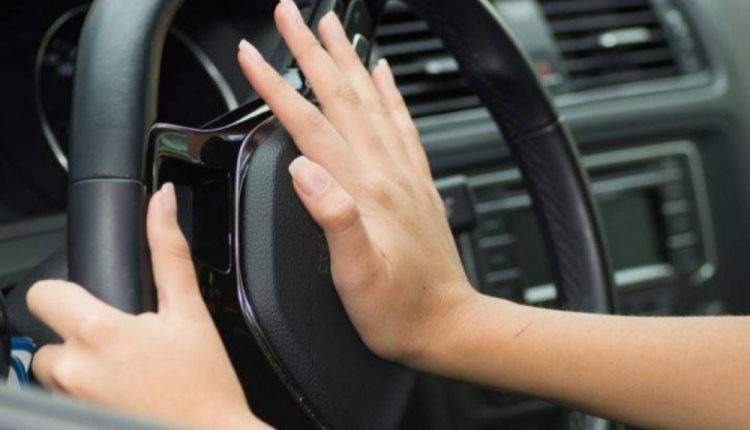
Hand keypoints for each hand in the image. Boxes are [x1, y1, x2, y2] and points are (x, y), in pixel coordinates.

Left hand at [27, 184, 267, 429]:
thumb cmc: (205, 385)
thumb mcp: (190, 311)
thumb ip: (169, 251)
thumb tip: (161, 201)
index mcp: (99, 333)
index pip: (42, 294)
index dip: (68, 294)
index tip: (94, 304)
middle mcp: (74, 371)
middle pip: (49, 337)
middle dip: (79, 338)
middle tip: (125, 348)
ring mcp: (70, 403)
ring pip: (55, 372)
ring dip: (82, 370)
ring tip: (128, 375)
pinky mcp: (75, 422)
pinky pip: (65, 399)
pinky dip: (87, 396)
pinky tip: (124, 396)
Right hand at [237, 0, 478, 365]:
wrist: (448, 322)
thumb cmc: (400, 309)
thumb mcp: (357, 276)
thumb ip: (333, 220)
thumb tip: (303, 171)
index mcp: (363, 190)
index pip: (310, 124)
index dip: (275, 87)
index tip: (251, 55)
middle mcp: (385, 172)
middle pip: (341, 96)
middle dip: (310, 50)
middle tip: (290, 12)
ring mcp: (403, 173)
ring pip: (370, 99)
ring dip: (346, 58)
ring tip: (331, 25)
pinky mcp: (416, 182)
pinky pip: (402, 123)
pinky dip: (389, 91)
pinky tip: (382, 72)